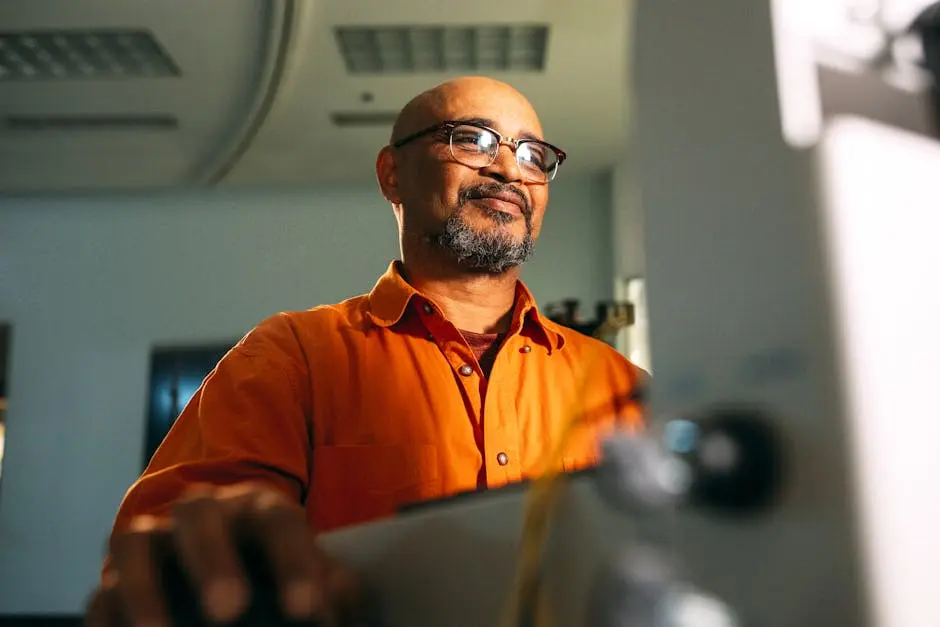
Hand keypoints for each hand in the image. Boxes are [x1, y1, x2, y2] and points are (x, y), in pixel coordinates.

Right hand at [86, 483, 369, 626]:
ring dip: (144, 590)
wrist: (227, 574)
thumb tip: (334, 606)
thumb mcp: (309, 578)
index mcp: (259, 509)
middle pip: (198, 516)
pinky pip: (101, 593)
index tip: (307, 611)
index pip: (278, 524)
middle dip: (212, 560)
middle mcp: (202, 515)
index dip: (293, 563)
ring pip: (133, 543)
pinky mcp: (113, 581)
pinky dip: (109, 619)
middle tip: (230, 611)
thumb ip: (328, 590)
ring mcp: (152, 543)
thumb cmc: (279, 577)